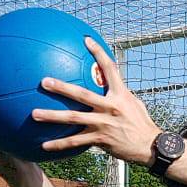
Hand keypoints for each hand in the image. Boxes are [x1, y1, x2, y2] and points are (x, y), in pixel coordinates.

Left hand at [33, 37, 158, 165]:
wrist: (151, 147)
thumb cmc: (142, 124)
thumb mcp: (134, 104)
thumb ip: (119, 94)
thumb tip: (107, 84)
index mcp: (120, 95)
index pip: (109, 69)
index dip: (98, 53)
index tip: (86, 40)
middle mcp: (110, 107)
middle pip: (82, 94)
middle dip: (62, 87)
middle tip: (43, 81)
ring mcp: (104, 124)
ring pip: (74, 118)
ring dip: (52, 116)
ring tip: (34, 113)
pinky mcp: (100, 139)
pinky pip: (76, 142)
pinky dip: (59, 144)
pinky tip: (44, 145)